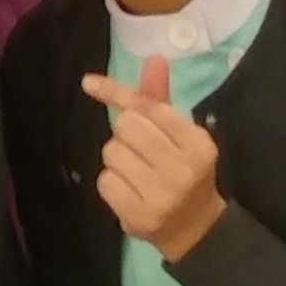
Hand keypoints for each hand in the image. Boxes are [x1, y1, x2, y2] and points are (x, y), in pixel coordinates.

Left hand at [89, 57, 226, 258]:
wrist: (196, 228)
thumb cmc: (184, 170)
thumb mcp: (180, 134)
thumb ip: (160, 99)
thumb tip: (154, 57)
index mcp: (198, 143)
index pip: (148, 107)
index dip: (118, 94)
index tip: (88, 83)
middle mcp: (183, 168)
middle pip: (126, 126)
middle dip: (126, 134)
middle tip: (141, 150)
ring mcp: (162, 195)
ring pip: (111, 153)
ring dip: (117, 159)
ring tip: (138, 174)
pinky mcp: (139, 215)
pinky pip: (105, 181)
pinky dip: (112, 183)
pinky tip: (131, 192)